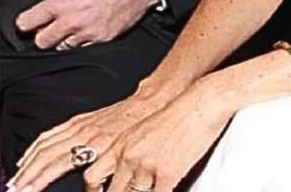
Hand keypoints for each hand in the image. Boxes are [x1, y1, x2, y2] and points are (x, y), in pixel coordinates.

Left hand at [7, 89, 166, 191]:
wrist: (150, 107)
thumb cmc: (127, 119)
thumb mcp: (96, 123)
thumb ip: (80, 135)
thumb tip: (65, 151)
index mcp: (77, 124)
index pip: (44, 142)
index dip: (28, 158)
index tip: (17, 173)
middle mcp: (80, 131)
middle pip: (44, 152)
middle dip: (27, 172)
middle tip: (13, 187)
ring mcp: (92, 141)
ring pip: (55, 160)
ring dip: (38, 177)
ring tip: (26, 190)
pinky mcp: (106, 152)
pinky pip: (81, 168)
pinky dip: (68, 179)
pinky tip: (63, 187)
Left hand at [15, 0, 159, 50]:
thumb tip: (46, 8)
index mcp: (61, 3)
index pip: (30, 21)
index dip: (24, 24)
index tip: (23, 25)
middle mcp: (71, 21)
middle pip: (42, 42)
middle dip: (41, 36)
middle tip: (43, 30)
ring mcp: (86, 33)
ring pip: (62, 47)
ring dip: (61, 40)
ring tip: (67, 28)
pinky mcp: (100, 40)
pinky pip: (82, 48)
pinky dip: (80, 41)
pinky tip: (83, 31)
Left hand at [82, 81, 234, 191]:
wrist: (196, 106)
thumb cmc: (174, 117)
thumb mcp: (140, 133)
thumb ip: (128, 154)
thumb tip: (124, 174)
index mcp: (120, 146)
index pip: (93, 176)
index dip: (94, 191)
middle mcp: (129, 157)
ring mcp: (146, 167)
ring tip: (148, 190)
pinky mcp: (167, 175)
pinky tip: (163, 191)